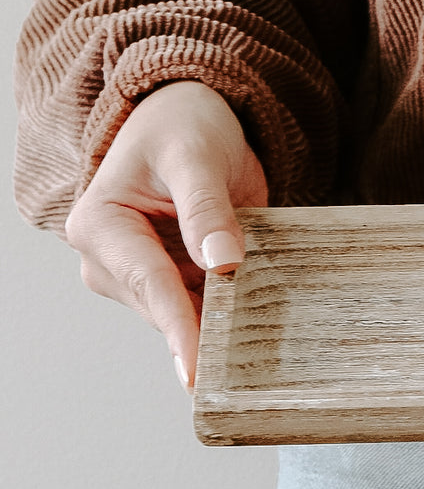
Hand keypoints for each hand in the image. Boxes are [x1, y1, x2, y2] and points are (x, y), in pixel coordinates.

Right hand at [63, 81, 267, 391]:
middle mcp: (110, 258)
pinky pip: (202, 304)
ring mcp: (141, 272)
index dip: (179, 327)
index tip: (197, 368)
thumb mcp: (196, 156)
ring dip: (220, 328)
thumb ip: (207, 208)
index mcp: (100, 225)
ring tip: (258, 355)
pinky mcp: (173, 277)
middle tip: (246, 370)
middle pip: (165, 307)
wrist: (191, 117)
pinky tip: (257, 331)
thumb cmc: (183, 127)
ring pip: (184, 314)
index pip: (150, 282)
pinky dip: (228, 314)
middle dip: (205, 335)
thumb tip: (223, 263)